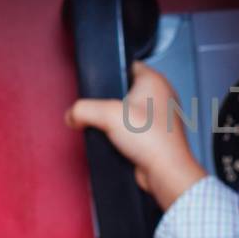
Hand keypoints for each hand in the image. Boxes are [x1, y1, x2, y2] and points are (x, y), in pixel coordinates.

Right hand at [64, 61, 205, 210]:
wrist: (165, 172)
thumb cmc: (153, 141)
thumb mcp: (108, 115)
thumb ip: (83, 109)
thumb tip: (73, 114)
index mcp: (154, 80)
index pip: (126, 65)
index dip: (109, 73)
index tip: (98, 84)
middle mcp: (160, 95)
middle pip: (124, 89)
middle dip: (109, 101)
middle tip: (102, 110)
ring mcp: (158, 116)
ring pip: (127, 110)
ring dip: (115, 120)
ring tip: (110, 127)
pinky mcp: (154, 134)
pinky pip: (132, 128)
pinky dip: (123, 134)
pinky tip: (117, 141)